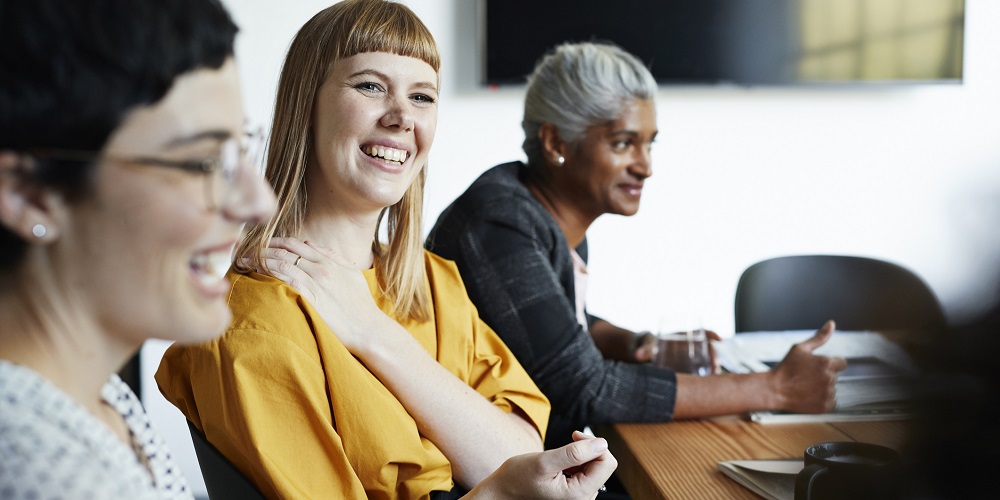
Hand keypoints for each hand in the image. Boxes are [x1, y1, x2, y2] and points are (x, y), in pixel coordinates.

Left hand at [254, 237, 381, 350]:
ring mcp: (316, 281)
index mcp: (330, 261)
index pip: (296, 244)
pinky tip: (256, 272)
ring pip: (281, 261)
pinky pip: (285, 278)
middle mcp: (321, 267)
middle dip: (261, 247)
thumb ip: (333, 257)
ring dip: (259, 258)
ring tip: (243, 260)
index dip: (274, 241)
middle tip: (244, 251)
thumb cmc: (361, 306)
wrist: (368, 328)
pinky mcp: (311, 297)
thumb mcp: (352, 274)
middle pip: (284, 250)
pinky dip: (268, 271)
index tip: (260, 244)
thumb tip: (312, 246)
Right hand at [464, 431, 617, 499]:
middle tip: (568, 441)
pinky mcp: (574, 494)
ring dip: (580, 456)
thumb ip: (575, 453)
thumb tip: (601, 443)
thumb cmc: (517, 479)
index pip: (607, 464)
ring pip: (594, 467)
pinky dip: (575, 463)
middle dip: (587, 450)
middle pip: (602, 465)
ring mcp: (579, 498)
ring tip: (559, 458)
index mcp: (579, 495)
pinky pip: (586, 473)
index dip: (594, 444)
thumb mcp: (544, 462)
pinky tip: (560, 465)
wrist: (502, 492)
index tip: (574, 436)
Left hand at [636, 330, 722, 373]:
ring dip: (714, 370)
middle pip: (710, 349)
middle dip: (715, 358)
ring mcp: (694, 358)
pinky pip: (704, 372)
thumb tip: (638, 355)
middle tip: (715, 369)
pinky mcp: (692, 369)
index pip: (703, 332)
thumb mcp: (649, 346)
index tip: (720, 339)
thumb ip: (645, 350)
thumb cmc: (650, 346)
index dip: (713, 334)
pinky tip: (710, 388)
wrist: (647, 354)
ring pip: (709, 362)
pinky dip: (708, 378)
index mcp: (685, 336)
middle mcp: (693, 346)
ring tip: (713, 380)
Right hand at [768, 320, 847, 412]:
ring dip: (823, 388)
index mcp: (827, 362)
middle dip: (823, 376)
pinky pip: (831, 402)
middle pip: (834, 376)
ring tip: (806, 387)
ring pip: (832, 389)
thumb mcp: (800, 348)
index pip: (842, 363)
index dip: (831, 364)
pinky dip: (822, 401)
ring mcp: (828, 393)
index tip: (817, 368)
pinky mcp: (825, 407)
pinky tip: (809, 396)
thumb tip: (832, 323)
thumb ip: (819, 337)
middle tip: (806, 377)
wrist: (774, 389)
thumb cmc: (786, 367)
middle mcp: (830, 378)